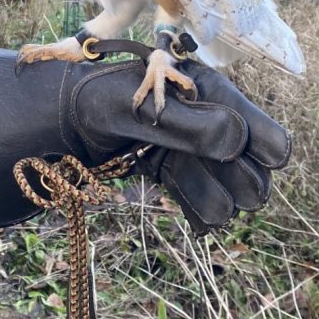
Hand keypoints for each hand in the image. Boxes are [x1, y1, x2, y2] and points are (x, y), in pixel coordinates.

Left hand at [0, 47, 289, 228]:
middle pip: (253, 168)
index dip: (260, 152)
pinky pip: (202, 200)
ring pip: (229, 189)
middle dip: (241, 182)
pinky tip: (199, 224)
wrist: (54, 123)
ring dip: (220, 201)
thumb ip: (182, 125)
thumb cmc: (89, 102)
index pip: (264, 133)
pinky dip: (203, 214)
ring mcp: (191, 149)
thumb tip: (235, 143)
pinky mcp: (172, 171)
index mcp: (208, 94)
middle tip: (218, 187)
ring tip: (200, 203)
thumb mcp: (131, 110)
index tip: (239, 163)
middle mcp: (207, 121)